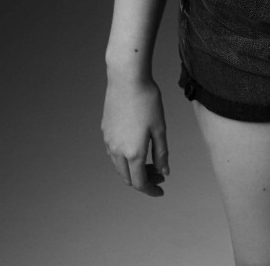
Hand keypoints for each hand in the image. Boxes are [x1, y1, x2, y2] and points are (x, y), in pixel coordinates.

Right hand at [102, 74, 169, 196]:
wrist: (127, 79)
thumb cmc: (147, 100)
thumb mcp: (160, 127)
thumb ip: (161, 153)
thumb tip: (164, 172)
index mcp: (133, 153)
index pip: (140, 182)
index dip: (151, 190)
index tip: (161, 190)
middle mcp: (117, 151)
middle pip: (128, 177)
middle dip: (144, 179)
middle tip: (159, 172)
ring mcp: (109, 141)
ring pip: (119, 166)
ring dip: (133, 169)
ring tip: (149, 160)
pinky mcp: (105, 130)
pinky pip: (113, 153)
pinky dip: (125, 158)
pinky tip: (136, 146)